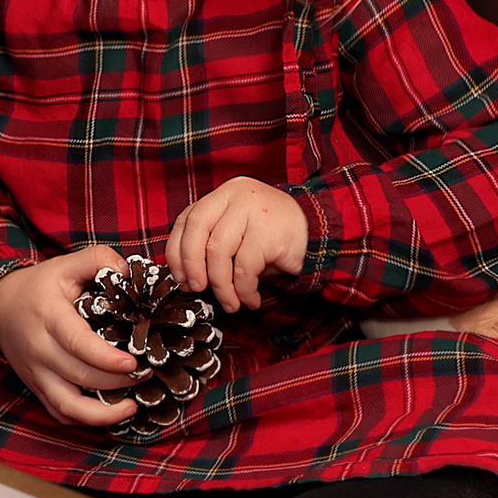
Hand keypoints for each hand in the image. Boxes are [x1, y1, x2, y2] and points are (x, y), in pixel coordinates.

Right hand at [0, 245, 138, 428]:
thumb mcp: (64, 264)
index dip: (106, 359)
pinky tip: (110, 412)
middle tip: (147, 374)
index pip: (78, 344)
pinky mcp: (37, 388)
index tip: (133, 363)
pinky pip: (61, 414)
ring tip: (133, 405)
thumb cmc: (38, 287)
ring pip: (68, 407)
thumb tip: (128, 271)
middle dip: (118, 382)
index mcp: (49, 317)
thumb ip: (98, 259)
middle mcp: (40, 350)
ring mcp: (36, 374)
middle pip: (81, 376)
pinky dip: (86, 420)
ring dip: (103, 413)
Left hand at [166, 178, 307, 312]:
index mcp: (224, 194)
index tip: (179, 276)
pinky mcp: (269, 232)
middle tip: (197, 289)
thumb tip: (185, 277)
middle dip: (192, 266)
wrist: (320, 236)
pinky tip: (250, 298)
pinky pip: (244, 269)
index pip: (187, 218)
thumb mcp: (238, 235)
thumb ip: (211, 246)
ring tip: (230, 302)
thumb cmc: (274, 239)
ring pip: (218, 252)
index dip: (177, 250)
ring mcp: (253, 209)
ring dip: (221, 286)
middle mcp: (236, 195)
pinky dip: (243, 290)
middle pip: (197, 230)